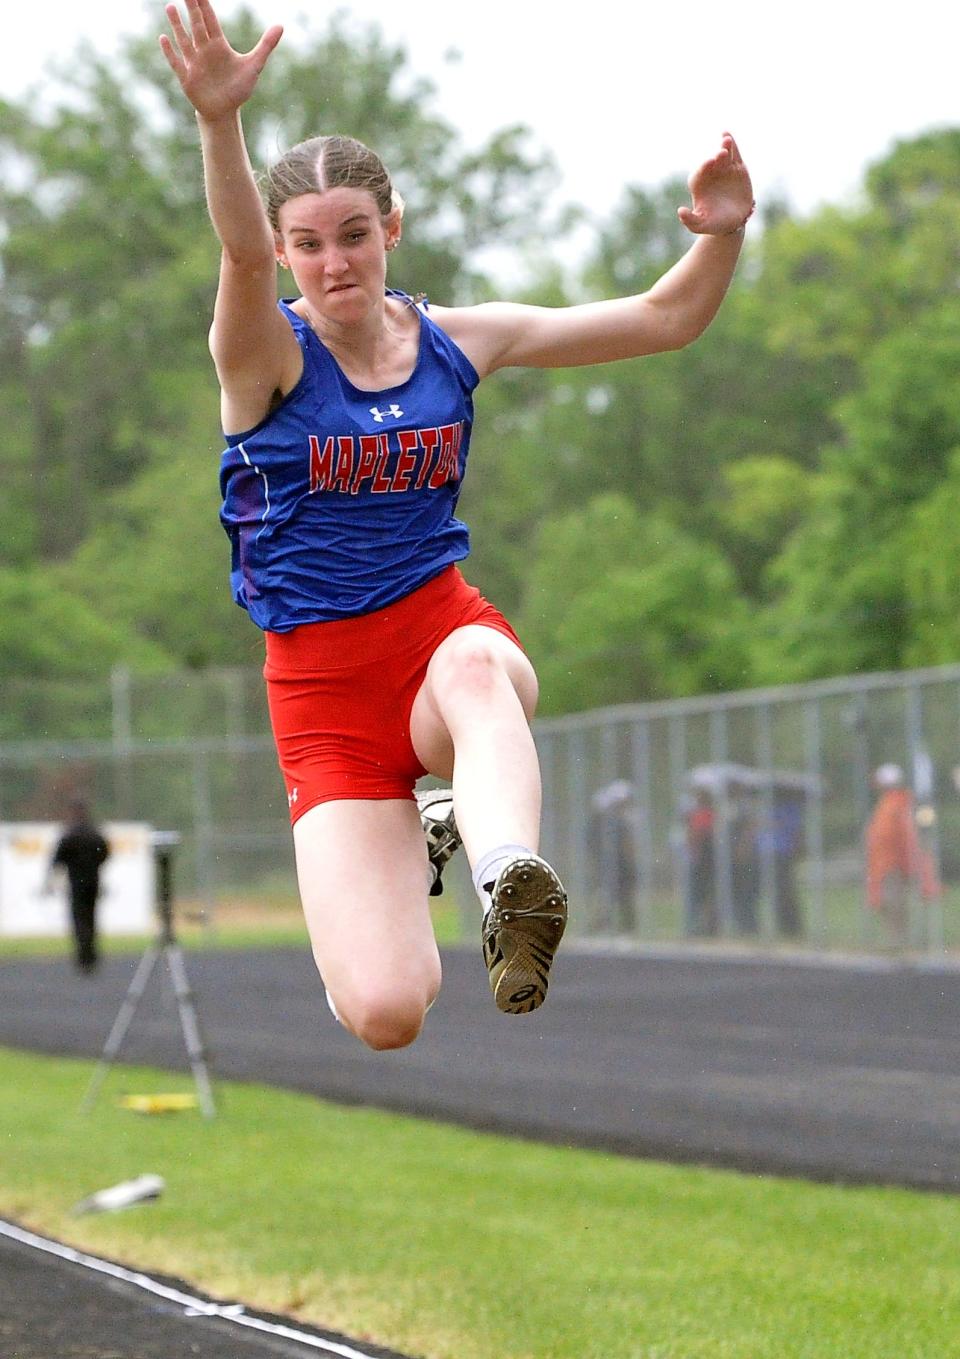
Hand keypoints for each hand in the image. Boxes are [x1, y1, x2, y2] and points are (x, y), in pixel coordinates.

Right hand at [159, 0, 282, 121]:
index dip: (205, 4)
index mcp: (218, 45)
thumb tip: (281, 25)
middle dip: (191, 8)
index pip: (210, 20)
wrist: (225, 111)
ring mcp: (194, 63)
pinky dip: (170, 51)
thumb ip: (266, 45)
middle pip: (197, 25)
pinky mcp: (187, 78)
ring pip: (184, 40)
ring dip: (178, 25)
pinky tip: (163, 38)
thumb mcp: (254, 65)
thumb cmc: (238, 88)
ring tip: (171, 7)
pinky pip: (177, 62)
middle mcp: (204, 50)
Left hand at [678, 133, 754, 235]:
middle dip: (715, 158)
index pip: (698, 174)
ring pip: (723, 156)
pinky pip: (734, 154)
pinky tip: (728, 135)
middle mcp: (710, 175)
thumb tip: (680, 211)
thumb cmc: (714, 223)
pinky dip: (732, 145)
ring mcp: (724, 170)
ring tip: (726, 139)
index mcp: (699, 186)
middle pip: (712, 163)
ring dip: (724, 147)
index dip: (703, 168)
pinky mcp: (737, 168)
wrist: (732, 222)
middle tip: (720, 155)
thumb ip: (690, 220)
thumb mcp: (701, 225)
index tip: (709, 163)